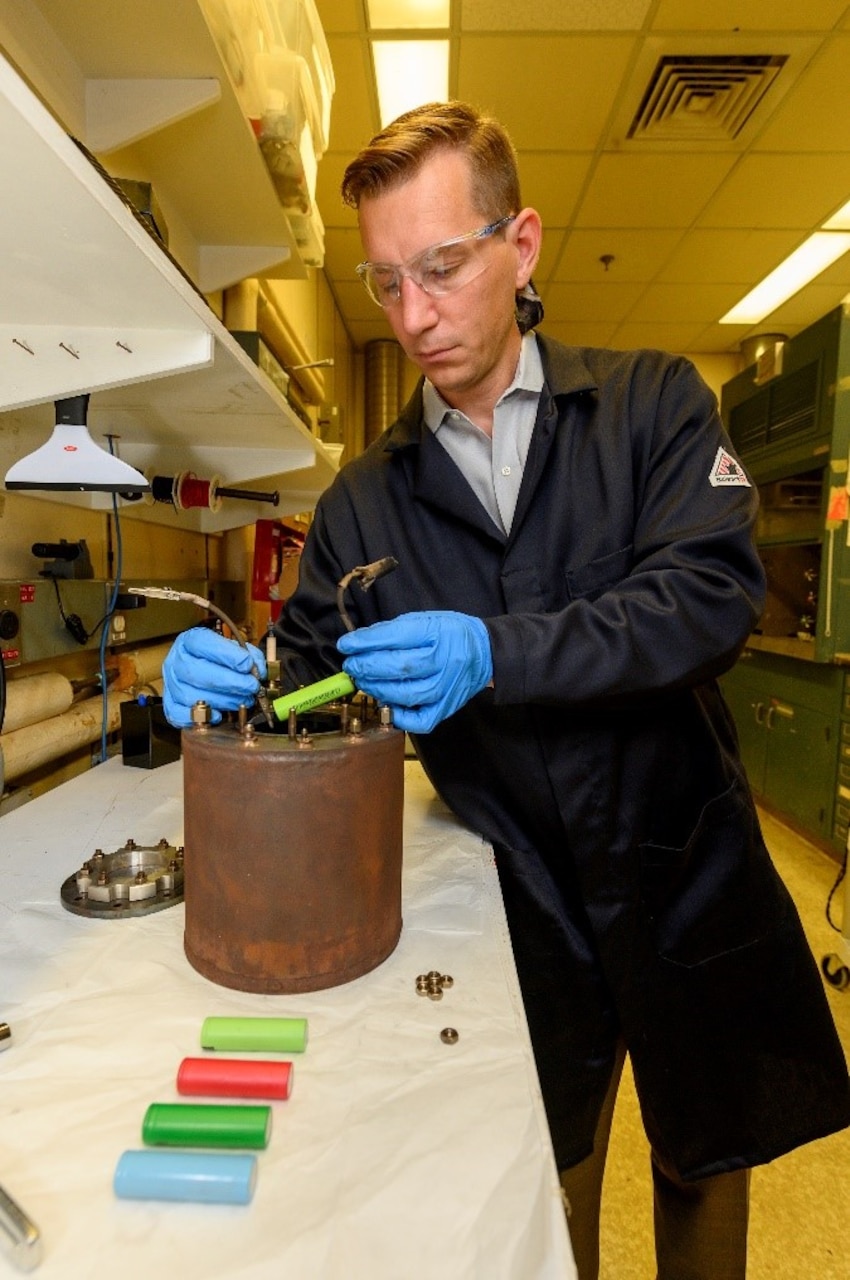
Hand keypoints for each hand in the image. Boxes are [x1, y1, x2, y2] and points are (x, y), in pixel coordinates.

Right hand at [162, 628, 266, 726]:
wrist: (202, 667)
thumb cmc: (219, 658)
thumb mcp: (235, 648)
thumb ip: (249, 655)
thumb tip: (258, 670)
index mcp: (190, 641)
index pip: (203, 643)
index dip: (227, 655)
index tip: (247, 664)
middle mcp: (177, 661)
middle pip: (196, 672)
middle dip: (229, 682)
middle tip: (251, 687)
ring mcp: (171, 683)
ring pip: (190, 695)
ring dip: (222, 701)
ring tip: (242, 700)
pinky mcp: (170, 704)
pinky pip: (178, 714)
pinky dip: (200, 717)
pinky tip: (218, 716)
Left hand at [337, 610, 491, 733]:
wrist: (484, 654)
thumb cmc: (449, 634)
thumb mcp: (424, 620)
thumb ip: (392, 631)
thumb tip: (358, 643)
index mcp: (437, 633)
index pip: (395, 638)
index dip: (366, 643)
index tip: (346, 645)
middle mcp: (443, 662)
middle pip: (398, 667)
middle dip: (367, 667)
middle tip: (352, 666)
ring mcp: (445, 688)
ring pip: (405, 695)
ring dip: (377, 689)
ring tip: (364, 681)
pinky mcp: (446, 709)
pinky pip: (419, 720)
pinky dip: (399, 716)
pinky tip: (387, 704)